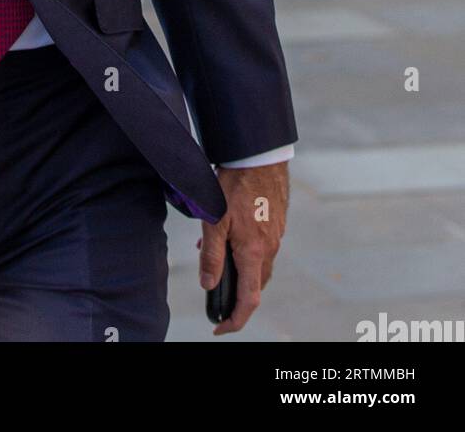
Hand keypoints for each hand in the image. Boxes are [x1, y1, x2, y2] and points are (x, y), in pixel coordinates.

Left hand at [198, 161, 288, 334]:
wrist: (259, 156)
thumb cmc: (235, 185)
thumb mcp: (214, 220)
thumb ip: (212, 255)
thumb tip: (208, 284)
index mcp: (254, 252)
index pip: (249, 300)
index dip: (235, 320)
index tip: (220, 327)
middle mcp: (270, 248)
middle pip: (256, 285)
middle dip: (238, 296)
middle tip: (216, 295)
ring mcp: (276, 235)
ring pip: (259, 265)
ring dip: (241, 271)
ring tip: (215, 258)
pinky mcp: (276, 222)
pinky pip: (262, 248)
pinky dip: (246, 252)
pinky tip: (229, 235)